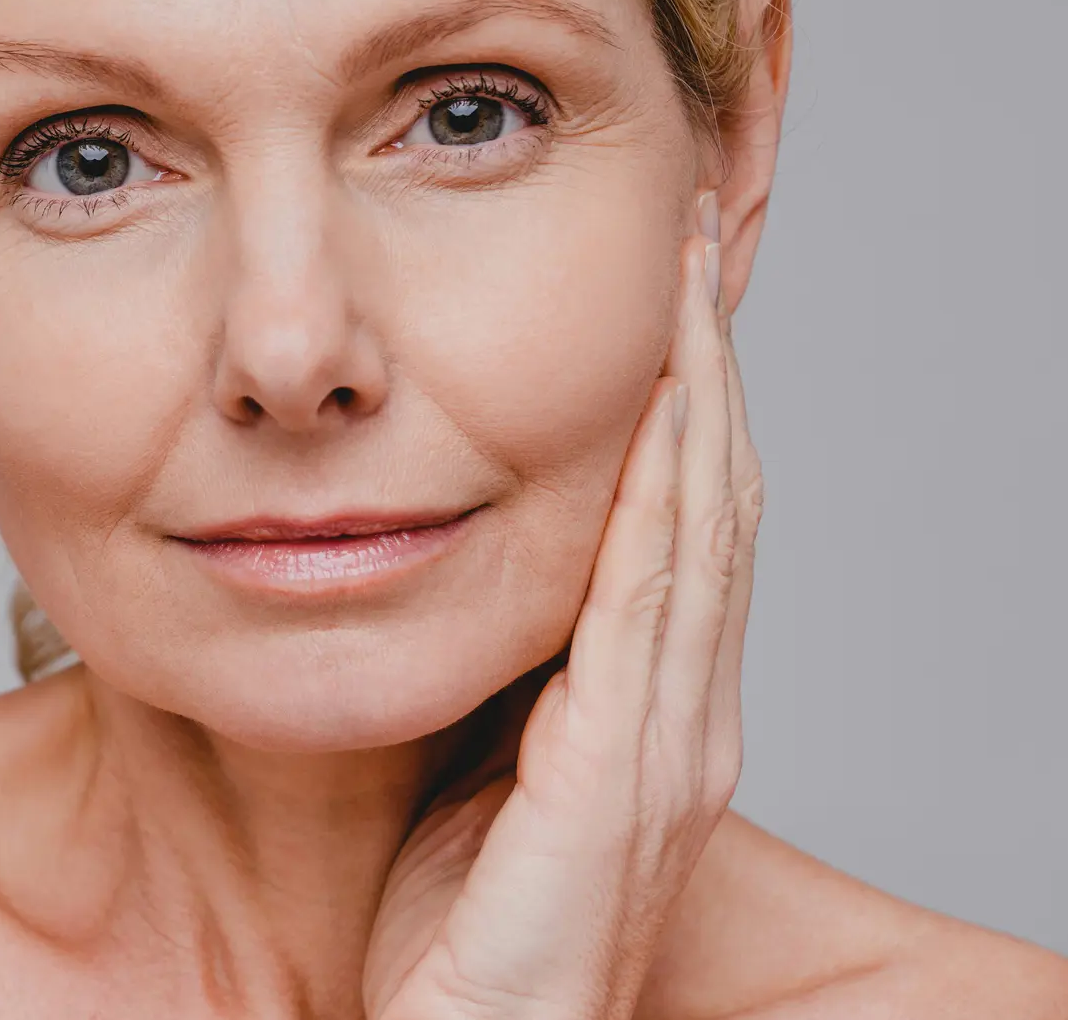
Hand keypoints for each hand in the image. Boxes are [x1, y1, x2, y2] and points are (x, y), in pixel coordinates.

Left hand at [364, 192, 761, 1019]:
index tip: (667, 300)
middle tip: (693, 249)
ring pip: (700, 533)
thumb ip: (504, 674)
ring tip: (688, 290)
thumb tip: (468, 570)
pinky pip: (650, 608)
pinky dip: (664, 500)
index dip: (688, 408)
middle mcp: (685, 718)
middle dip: (707, 370)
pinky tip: (662, 415)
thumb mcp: (483, 768)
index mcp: (651, 712)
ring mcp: (667, 748)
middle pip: (715, 504)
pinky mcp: (621, 779)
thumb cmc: (460, 926)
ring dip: (700, 402)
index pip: (684, 526)